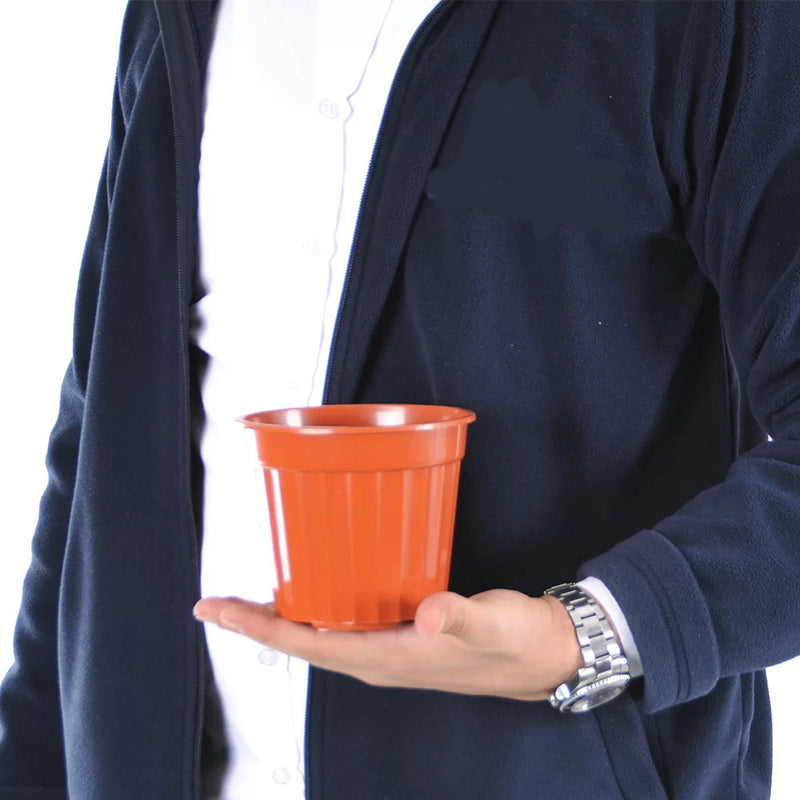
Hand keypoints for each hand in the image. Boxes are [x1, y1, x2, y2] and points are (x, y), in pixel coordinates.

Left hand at [194, 589, 581, 700]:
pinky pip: (347, 623)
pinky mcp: (404, 636)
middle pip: (303, 642)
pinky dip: (321, 606)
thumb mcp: (490, 626)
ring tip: (255, 595)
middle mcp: (379, 659)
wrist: (546, 653)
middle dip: (257, 624)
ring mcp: (390, 650)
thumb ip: (457, 619)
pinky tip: (321, 586)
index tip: (215, 610)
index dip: (257, 628)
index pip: (307, 646)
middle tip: (220, 601)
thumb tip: (426, 618)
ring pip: (322, 634)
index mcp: (387, 659)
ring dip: (284, 618)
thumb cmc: (518, 641)